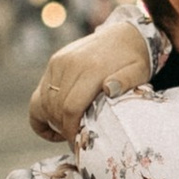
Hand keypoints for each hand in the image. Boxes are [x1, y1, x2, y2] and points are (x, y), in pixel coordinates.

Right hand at [27, 12, 151, 144]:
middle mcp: (70, 63)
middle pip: (56, 107)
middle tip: (75, 139)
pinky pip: (39, 92)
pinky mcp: (54, 62)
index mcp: (91, 68)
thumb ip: (125, 81)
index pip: (71, 108)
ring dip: (52, 120)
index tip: (78, 143)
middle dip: (62, 128)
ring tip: (68, 129)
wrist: (125, 34)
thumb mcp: (138, 71)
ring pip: (44, 101)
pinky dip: (42, 111)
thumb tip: (108, 89)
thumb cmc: (134, 60)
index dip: (71, 130)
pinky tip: (53, 121)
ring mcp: (58, 61)